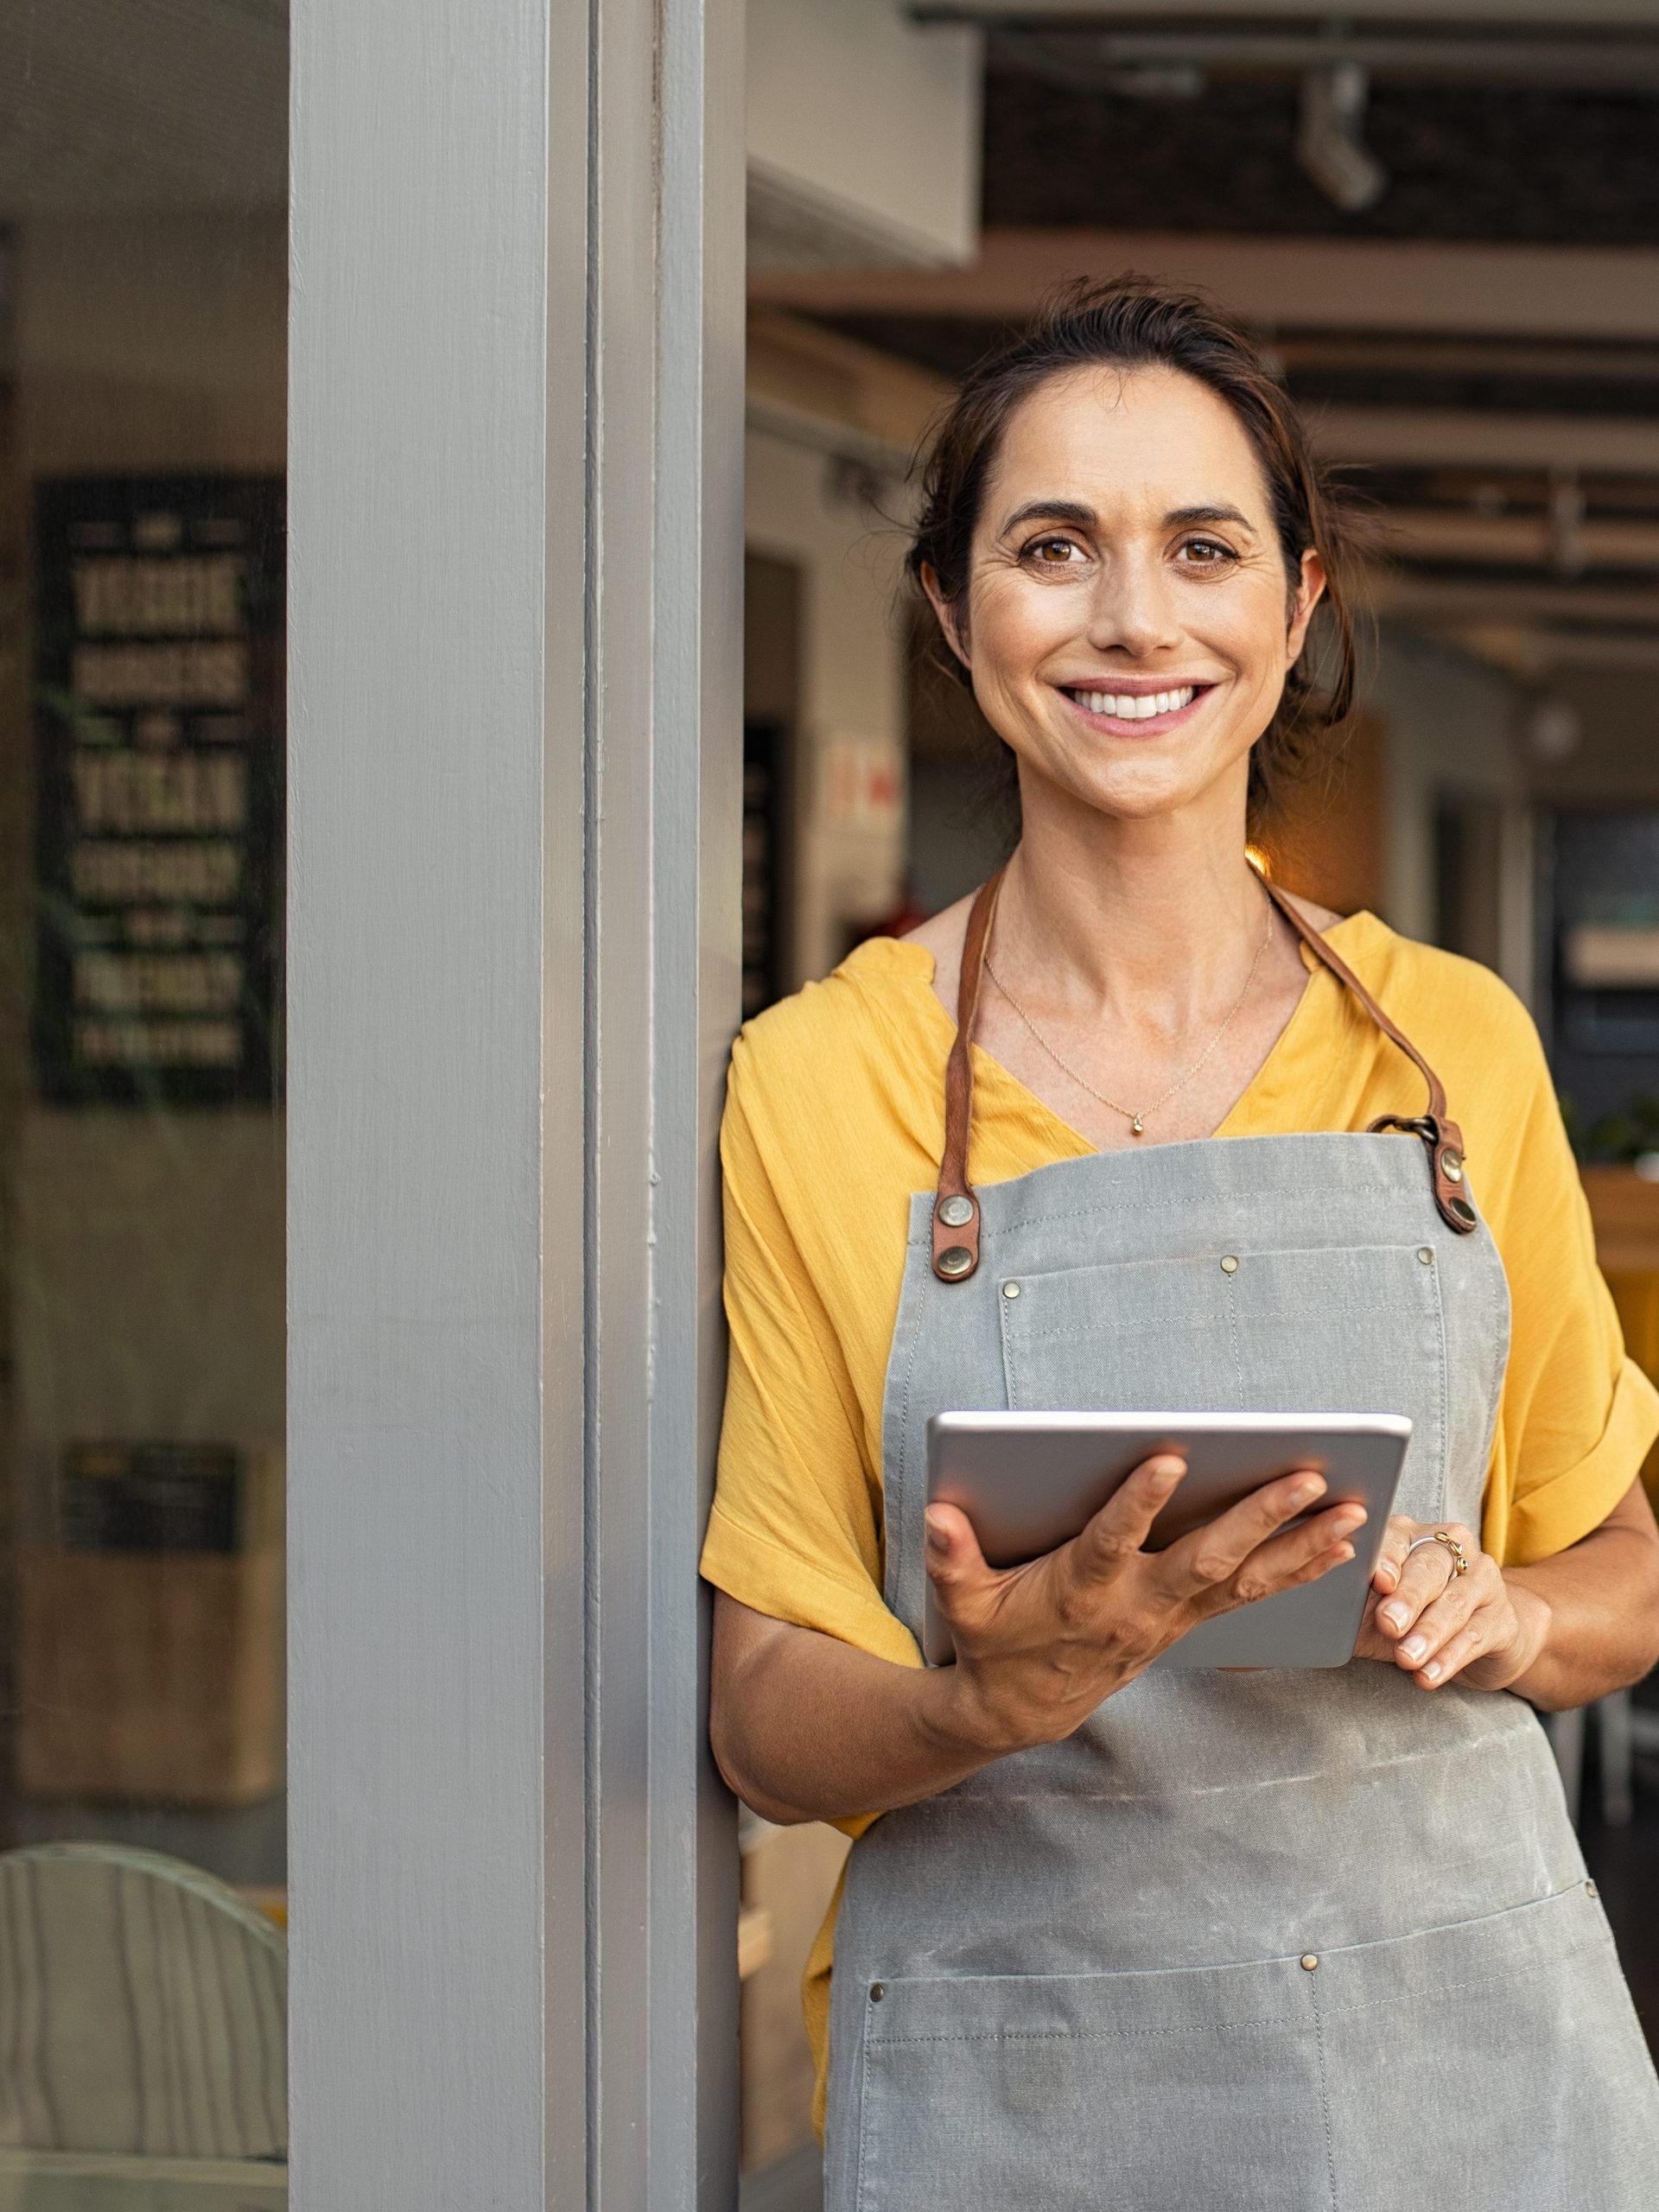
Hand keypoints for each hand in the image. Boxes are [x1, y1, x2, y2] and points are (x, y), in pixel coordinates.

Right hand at [924, 1454, 1365, 1755]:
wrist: (1022, 1711)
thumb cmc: (992, 1640)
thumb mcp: (961, 1601)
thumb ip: (950, 1558)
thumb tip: (937, 1515)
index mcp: (1081, 1590)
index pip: (1112, 1541)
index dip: (1139, 1503)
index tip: (1169, 1457)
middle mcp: (1137, 1606)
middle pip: (1206, 1559)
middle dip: (1259, 1517)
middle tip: (1307, 1477)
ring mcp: (1169, 1618)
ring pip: (1245, 1580)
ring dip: (1301, 1545)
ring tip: (1353, 1510)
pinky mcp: (1187, 1622)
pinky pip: (1252, 1595)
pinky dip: (1298, 1570)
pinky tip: (1339, 1544)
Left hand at [1357, 1516, 1549, 1691]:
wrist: (1479, 1637)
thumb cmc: (1412, 1617)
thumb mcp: (1377, 1609)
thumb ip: (1355, 1604)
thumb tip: (1322, 1612)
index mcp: (1411, 1535)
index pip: (1397, 1538)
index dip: (1388, 1558)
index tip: (1378, 1581)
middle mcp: (1452, 1548)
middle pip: (1429, 1568)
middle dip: (1408, 1598)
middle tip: (1389, 1624)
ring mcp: (1482, 1579)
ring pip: (1454, 1603)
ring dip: (1428, 1633)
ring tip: (1407, 1658)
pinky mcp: (1502, 1617)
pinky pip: (1474, 1636)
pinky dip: (1449, 1658)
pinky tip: (1429, 1675)